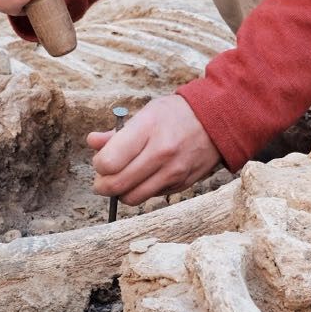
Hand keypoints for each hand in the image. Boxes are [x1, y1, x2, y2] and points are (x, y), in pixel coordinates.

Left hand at [88, 96, 220, 205]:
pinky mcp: (182, 184)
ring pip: (132, 198)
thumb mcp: (146, 113)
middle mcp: (161, 153)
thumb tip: (92, 142)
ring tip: (124, 179)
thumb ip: (117, 132)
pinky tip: (147, 176)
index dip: (99, 165)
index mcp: (148, 129)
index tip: (102, 160)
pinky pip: (151, 197)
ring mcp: (173, 171)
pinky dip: (143, 191)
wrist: (217, 120)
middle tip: (103, 178)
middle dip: (102, 185)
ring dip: (122, 192)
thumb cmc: (176, 114)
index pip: (109, 162)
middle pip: (117, 185)